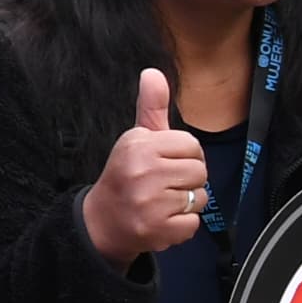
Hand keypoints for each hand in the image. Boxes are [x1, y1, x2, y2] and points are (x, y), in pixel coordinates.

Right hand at [80, 69, 208, 266]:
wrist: (101, 221)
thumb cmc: (126, 176)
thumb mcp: (136, 139)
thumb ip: (150, 107)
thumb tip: (153, 73)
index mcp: (139, 144)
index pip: (192, 145)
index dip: (185, 156)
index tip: (167, 164)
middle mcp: (143, 171)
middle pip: (200, 171)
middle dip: (188, 180)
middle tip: (165, 185)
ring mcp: (150, 202)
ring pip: (200, 198)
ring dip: (186, 204)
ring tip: (163, 202)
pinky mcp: (157, 229)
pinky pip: (193, 224)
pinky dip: (181, 226)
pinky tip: (162, 220)